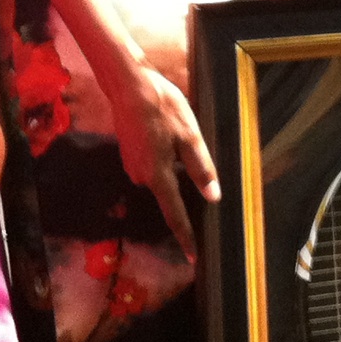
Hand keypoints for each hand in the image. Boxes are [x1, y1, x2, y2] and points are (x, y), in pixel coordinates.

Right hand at [109, 57, 220, 259]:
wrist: (127, 85)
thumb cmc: (162, 108)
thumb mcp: (189, 136)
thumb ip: (201, 168)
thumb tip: (213, 197)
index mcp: (158, 176)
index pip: (174, 214)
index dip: (185, 236)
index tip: (193, 257)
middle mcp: (141, 177)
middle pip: (168, 192)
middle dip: (181, 186)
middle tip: (193, 162)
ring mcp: (131, 165)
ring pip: (160, 176)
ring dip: (171, 166)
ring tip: (177, 136)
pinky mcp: (129, 154)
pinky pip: (152, 165)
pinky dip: (162, 157)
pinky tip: (165, 135)